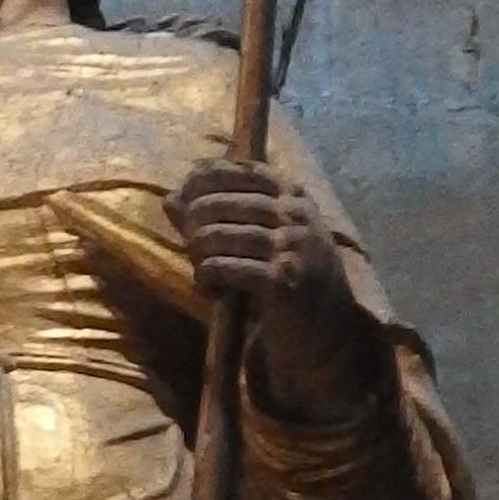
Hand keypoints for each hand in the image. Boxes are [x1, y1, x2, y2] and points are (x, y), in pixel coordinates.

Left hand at [170, 158, 376, 416]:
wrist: (328, 329)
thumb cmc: (293, 278)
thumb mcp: (268, 237)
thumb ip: (222, 215)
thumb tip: (170, 198)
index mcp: (294, 196)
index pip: (239, 170)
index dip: (203, 180)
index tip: (184, 198)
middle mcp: (295, 214)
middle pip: (220, 202)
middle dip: (194, 222)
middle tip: (191, 245)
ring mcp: (291, 246)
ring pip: (217, 235)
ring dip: (198, 253)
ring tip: (201, 267)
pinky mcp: (281, 280)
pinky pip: (223, 267)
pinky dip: (206, 276)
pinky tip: (208, 286)